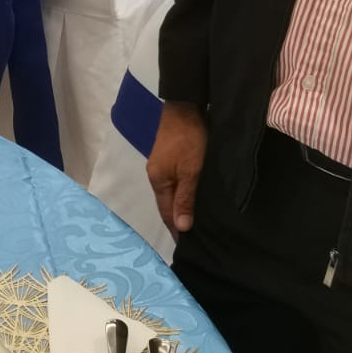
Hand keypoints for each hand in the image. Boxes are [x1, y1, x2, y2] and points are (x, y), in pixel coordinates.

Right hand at [147, 102, 208, 234]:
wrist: (185, 106)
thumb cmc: (189, 140)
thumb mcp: (191, 171)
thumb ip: (186, 198)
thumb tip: (181, 227)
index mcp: (158, 182)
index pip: (167, 214)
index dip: (177, 230)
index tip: (189, 246)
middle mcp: (156, 176)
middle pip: (167, 204)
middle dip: (178, 221)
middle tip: (195, 237)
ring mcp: (161, 165)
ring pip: (171, 193)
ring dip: (181, 206)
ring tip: (195, 220)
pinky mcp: (169, 157)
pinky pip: (175, 182)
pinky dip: (183, 193)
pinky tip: (192, 196)